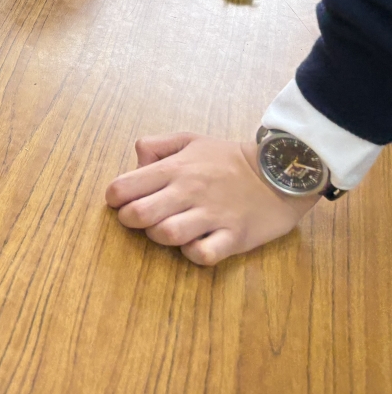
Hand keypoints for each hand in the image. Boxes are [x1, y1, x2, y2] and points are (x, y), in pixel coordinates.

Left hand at [105, 133, 319, 265]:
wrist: (280, 173)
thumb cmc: (229, 159)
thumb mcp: (190, 140)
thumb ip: (156, 145)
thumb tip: (135, 163)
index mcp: (175, 168)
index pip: (124, 186)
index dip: (114, 198)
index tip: (120, 202)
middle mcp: (189, 191)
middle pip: (140, 214)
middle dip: (129, 221)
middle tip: (137, 220)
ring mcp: (212, 215)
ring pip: (167, 235)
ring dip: (159, 238)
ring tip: (166, 231)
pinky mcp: (234, 237)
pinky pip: (203, 254)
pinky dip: (192, 254)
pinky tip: (194, 245)